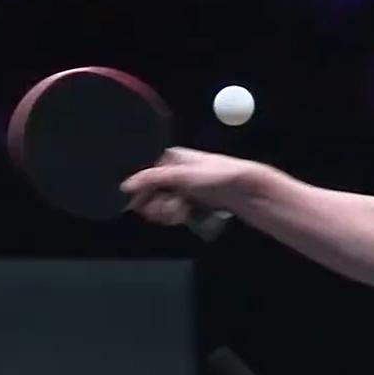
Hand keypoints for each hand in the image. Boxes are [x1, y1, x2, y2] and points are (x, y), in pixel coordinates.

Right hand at [120, 147, 256, 224]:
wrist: (247, 190)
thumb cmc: (219, 175)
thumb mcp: (181, 175)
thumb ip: (151, 179)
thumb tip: (126, 185)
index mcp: (170, 157)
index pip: (143, 176)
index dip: (142, 192)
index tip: (143, 203)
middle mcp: (175, 171)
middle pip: (150, 194)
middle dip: (158, 205)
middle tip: (171, 207)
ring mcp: (184, 188)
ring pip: (162, 205)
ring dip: (168, 212)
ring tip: (182, 211)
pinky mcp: (193, 202)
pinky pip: (175, 212)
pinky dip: (177, 216)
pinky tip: (186, 215)